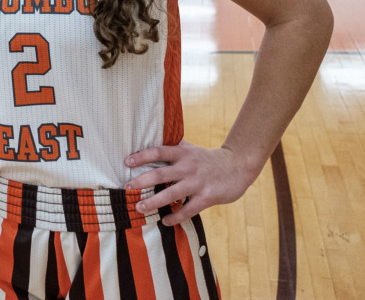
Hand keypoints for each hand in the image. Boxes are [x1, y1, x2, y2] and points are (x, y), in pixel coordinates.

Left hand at [123, 141, 258, 226]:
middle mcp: (188, 167)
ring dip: (154, 202)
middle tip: (126, 187)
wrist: (238, 166)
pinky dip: (176, 217)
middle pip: (161, 174)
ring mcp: (197, 183)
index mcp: (182, 153)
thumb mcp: (191, 149)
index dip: (141, 156)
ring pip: (171, 194)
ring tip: (139, 208)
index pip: (158, 152)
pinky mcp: (207, 197)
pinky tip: (165, 221)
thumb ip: (173, 148)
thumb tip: (150, 143)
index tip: (126, 162)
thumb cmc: (208, 159)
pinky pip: (188, 209)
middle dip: (142, 181)